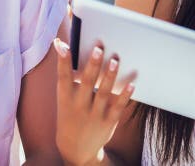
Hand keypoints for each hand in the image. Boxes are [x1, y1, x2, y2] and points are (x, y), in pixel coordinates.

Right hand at [54, 39, 135, 164]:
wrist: (76, 149)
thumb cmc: (71, 115)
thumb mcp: (65, 100)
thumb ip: (70, 79)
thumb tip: (71, 51)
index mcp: (65, 99)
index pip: (63, 77)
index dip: (62, 61)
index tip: (62, 45)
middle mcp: (79, 106)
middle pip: (87, 83)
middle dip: (93, 65)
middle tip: (98, 48)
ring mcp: (94, 115)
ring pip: (104, 93)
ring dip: (110, 76)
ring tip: (115, 59)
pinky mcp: (108, 122)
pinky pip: (118, 107)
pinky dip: (125, 95)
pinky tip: (132, 84)